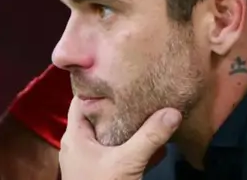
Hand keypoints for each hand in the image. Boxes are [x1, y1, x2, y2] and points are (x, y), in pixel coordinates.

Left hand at [59, 97, 180, 179]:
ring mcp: (86, 161)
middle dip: (116, 108)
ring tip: (146, 113)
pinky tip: (147, 144)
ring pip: (104, 136)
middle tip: (139, 93)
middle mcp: (76, 145)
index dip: (97, 88)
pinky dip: (126, 146)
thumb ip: (149, 137)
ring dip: (123, 128)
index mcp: (74, 135)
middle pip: (94, 118)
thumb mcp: (128, 161)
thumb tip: (172, 110)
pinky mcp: (97, 174)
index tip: (120, 77)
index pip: (80, 101)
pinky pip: (111, 153)